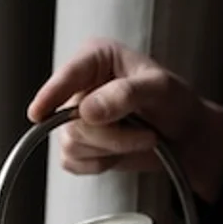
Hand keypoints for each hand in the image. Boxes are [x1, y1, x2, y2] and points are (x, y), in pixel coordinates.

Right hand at [28, 38, 222, 202]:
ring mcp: (75, 118)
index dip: (51, 94)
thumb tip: (88, 111)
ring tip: (140, 138)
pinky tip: (121, 152)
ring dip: (113, 150)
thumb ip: (125, 94)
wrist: (184, 136)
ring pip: (72, 145)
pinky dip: (102, 164)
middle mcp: (80, 87)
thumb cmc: (175, 103)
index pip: (67, 76)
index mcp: (96, 59)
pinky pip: (74, 163)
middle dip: (111, 135)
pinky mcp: (77, 145)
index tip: (38, 113)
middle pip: (70, 120)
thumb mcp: (159, 89)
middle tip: (145, 133)